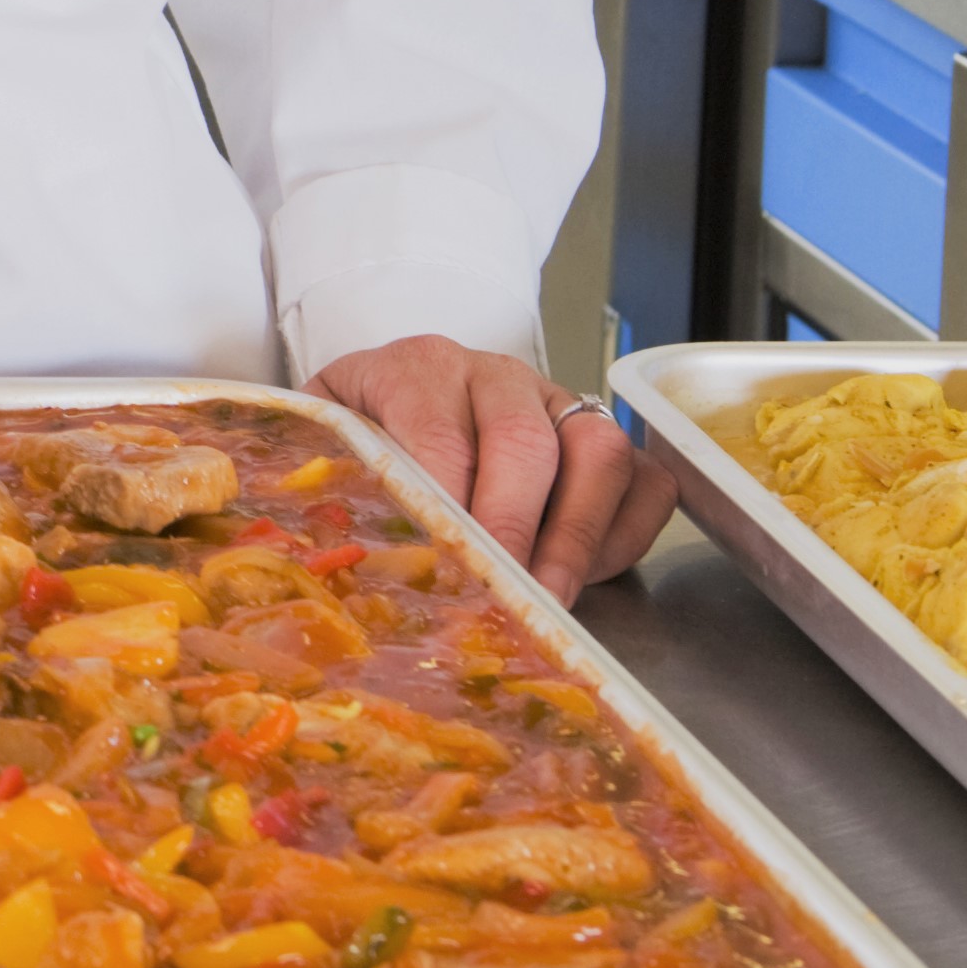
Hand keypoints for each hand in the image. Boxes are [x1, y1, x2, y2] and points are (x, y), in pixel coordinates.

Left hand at [307, 332, 676, 602]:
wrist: (396, 395)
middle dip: (518, 524)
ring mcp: (556, 401)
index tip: (454, 560)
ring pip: (599, 450)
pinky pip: (645, 478)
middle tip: (508, 591)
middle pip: (524, 439)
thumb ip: (329, 474)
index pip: (439, 431)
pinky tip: (587, 574)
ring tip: (551, 598)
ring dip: (579, 535)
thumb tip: (321, 542)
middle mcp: (494, 376)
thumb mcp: (328, 443)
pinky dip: (625, 533)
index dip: (451, 502)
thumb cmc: (364, 434)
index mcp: (416, 370)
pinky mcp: (601, 436)